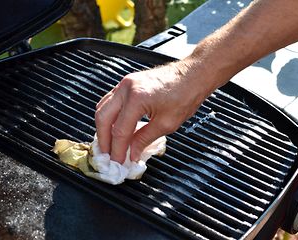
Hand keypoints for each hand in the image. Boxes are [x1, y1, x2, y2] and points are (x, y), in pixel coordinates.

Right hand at [95, 59, 219, 162]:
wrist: (193, 75)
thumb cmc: (185, 94)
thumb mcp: (167, 123)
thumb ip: (144, 139)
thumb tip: (132, 153)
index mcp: (136, 98)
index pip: (120, 130)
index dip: (117, 149)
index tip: (118, 162)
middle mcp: (127, 88)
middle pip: (103, 117)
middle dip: (103, 139)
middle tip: (107, 155)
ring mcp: (126, 83)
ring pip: (103, 107)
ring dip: (104, 127)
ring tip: (109, 144)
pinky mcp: (128, 83)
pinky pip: (111, 101)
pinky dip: (110, 116)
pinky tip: (115, 127)